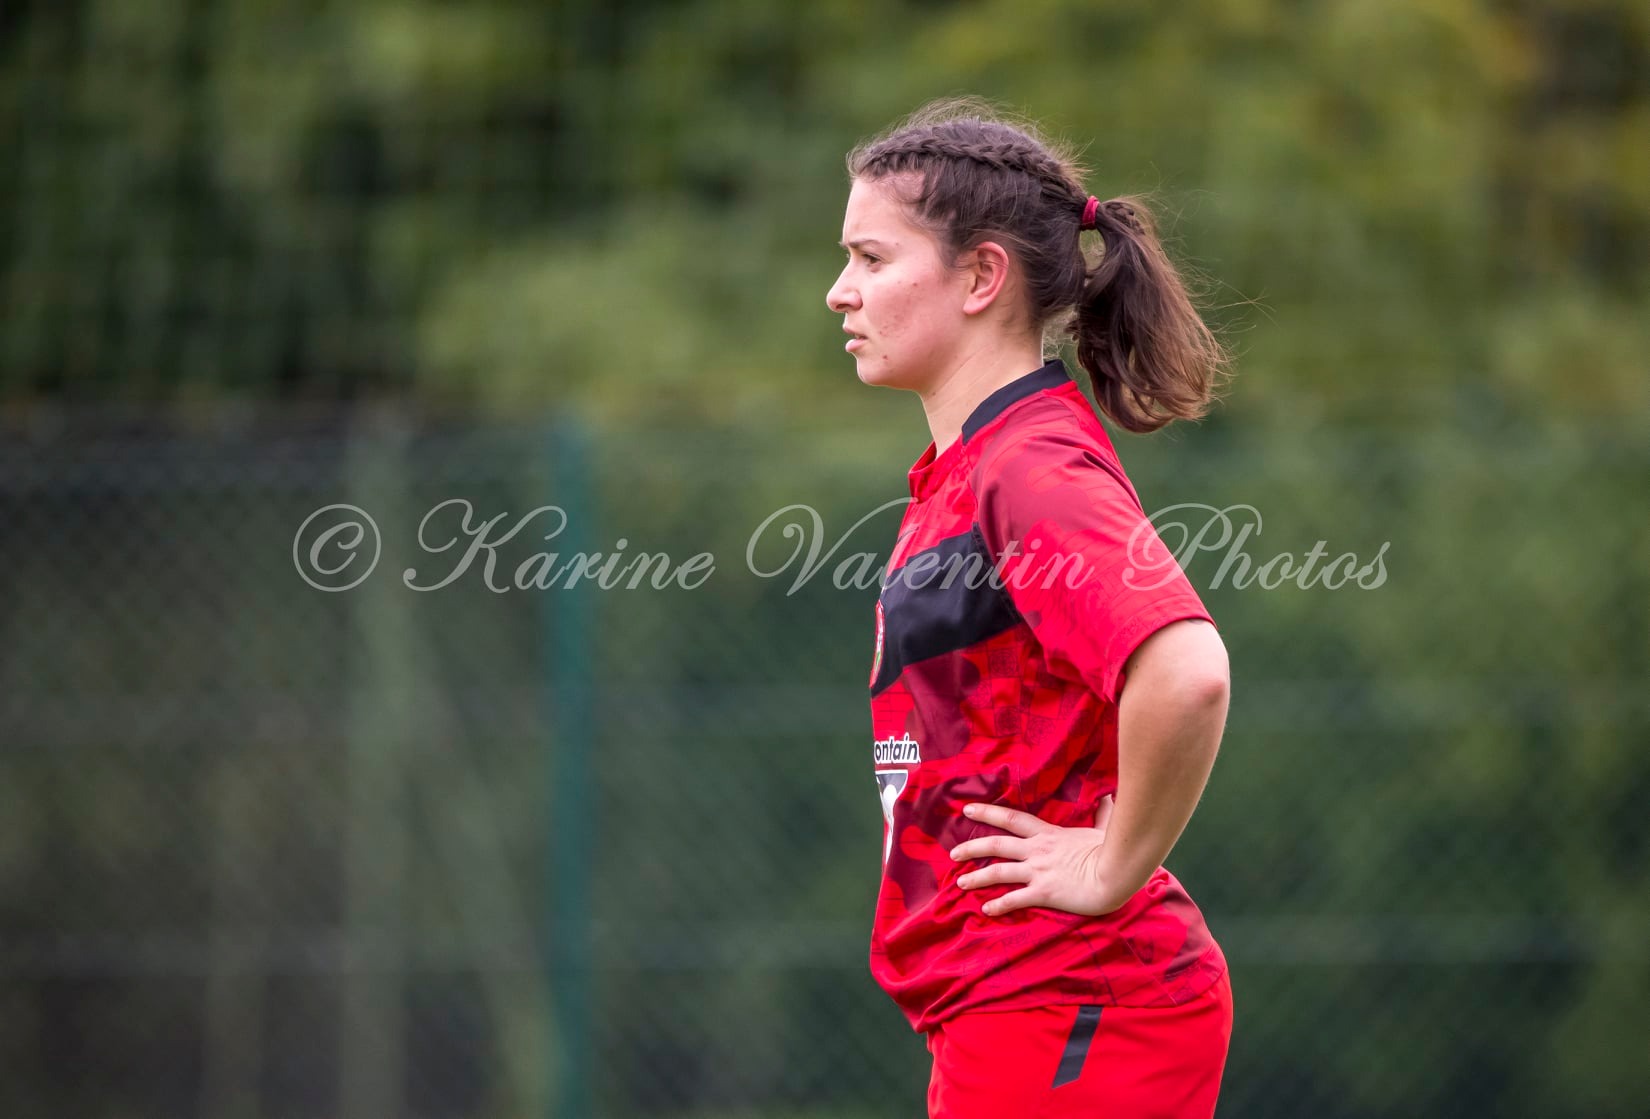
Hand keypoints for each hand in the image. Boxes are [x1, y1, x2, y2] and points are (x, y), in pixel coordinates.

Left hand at [949, 796, 1133, 917]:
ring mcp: (1038, 871)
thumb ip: (1102, 813)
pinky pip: (1015, 899)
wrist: (1117, 872)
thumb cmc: (1112, 851)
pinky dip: (998, 905)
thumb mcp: (1104, 829)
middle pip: (996, 845)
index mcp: (1048, 834)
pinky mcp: (1044, 892)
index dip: (987, 812)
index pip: (1011, 818)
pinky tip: (986, 909)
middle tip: (952, 853)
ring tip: (960, 883)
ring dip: (977, 878)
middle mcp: (1037, 850)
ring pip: (999, 872)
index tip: (967, 809)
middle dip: (971, 848)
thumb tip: (1109, 797)